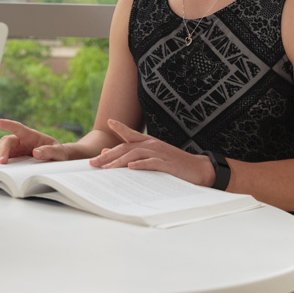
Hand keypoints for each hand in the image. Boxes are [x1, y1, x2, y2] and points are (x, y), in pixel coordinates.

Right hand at [0, 119, 59, 162]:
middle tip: (2, 161)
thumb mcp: (58, 152)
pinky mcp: (15, 157)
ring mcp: (17, 149)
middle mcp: (21, 141)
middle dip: (2, 150)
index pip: (18, 128)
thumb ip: (49, 151)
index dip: (8, 124)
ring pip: (1, 147)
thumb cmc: (58, 153)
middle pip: (7, 141)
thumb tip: (36, 153)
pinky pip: (3, 156)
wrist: (58, 160)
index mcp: (31, 136)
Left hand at [89, 119, 214, 186]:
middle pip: (126, 147)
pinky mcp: (167, 165)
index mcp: (149, 142)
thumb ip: (133, 155)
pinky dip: (140, 165)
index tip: (109, 122)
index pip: (131, 134)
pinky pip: (151, 164)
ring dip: (119, 162)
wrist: (200, 170)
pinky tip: (131, 168)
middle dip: (108, 155)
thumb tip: (108, 154)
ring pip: (135, 154)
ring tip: (107, 168)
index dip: (120, 127)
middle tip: (93, 162)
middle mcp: (152, 145)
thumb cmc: (174, 164)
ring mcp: (160, 154)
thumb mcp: (153, 157)